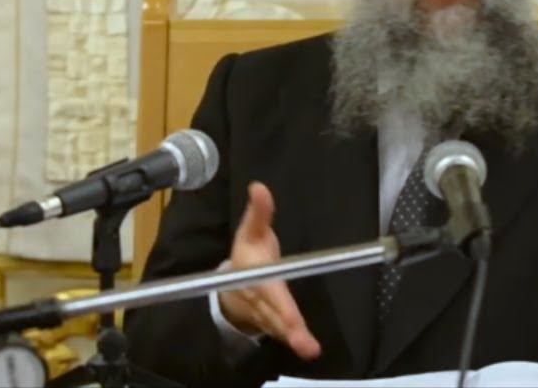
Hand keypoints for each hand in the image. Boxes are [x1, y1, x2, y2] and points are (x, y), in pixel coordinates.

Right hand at [217, 181, 321, 359]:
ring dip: (295, 339)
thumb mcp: (251, 231)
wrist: (227, 286)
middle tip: (307, 346)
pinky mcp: (274, 323)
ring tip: (310, 349)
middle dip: (291, 330)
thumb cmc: (247, 254)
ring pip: (280, 329)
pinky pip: (282, 332)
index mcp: (257, 276)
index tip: (291, 317)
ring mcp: (266, 314)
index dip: (281, 304)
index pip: (271, 291)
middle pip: (277, 316)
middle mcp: (261, 299)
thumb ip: (259, 212)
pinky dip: (293, 340)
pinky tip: (307, 347)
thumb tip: (259, 187)